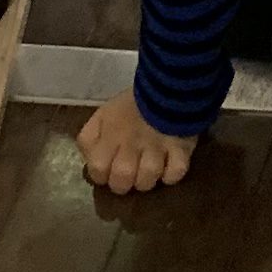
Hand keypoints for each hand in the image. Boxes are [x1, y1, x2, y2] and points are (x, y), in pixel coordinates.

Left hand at [78, 96, 194, 194]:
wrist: (167, 87)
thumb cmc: (131, 104)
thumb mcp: (102, 115)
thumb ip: (90, 138)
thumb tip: (90, 161)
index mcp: (111, 136)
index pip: (98, 169)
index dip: (101, 175)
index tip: (107, 171)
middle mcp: (132, 145)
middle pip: (122, 179)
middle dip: (123, 185)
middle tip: (129, 176)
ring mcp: (157, 149)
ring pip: (148, 180)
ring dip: (147, 180)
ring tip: (149, 172)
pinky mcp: (181, 149)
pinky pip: (176, 173)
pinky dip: (171, 175)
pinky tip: (168, 168)